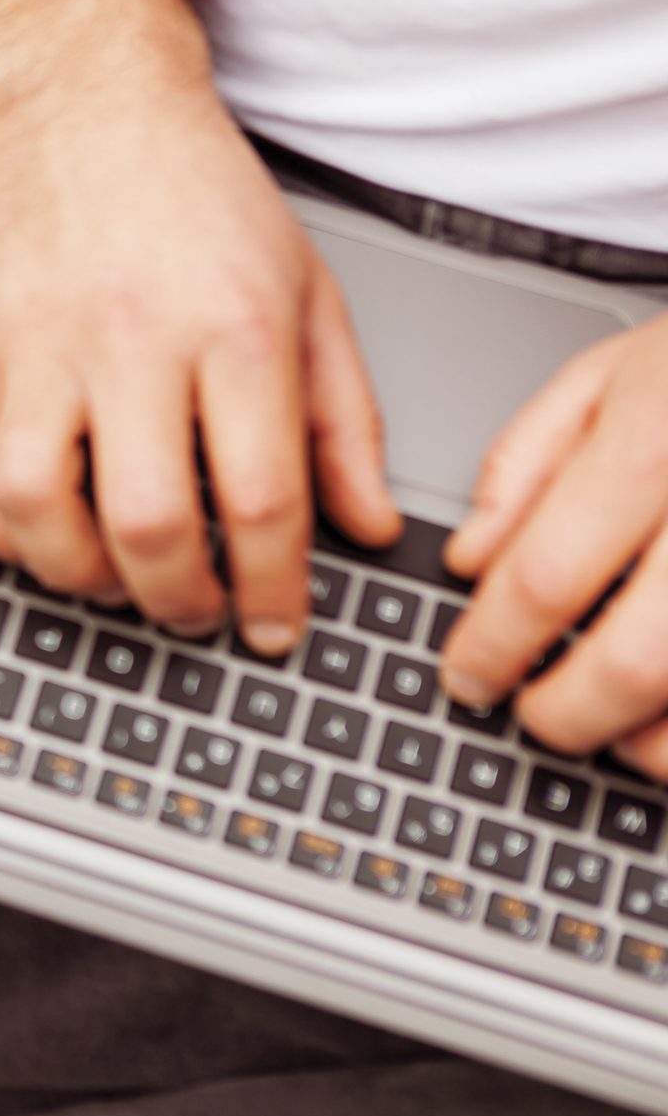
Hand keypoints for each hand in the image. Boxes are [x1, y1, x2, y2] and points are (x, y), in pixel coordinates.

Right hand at [0, 43, 401, 654]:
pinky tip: (33, 530)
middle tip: (197, 611)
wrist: (89, 104)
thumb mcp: (309, 293)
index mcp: (231, 326)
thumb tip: (367, 523)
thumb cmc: (199, 196)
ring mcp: (37, 343)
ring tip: (112, 577)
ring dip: (74, 572)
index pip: (259, 495)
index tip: (278, 623)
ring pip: (31, 504)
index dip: (274, 585)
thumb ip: (345, 418)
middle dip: (177, 599)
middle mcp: (129, 338)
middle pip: (143, 519)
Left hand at [440, 317, 667, 772]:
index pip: (547, 577)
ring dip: (654, 740)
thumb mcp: (610, 375)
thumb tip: (471, 561)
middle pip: (638, 660)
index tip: (467, 675)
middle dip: (567, 713)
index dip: (491, 646)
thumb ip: (526, 466)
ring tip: (616, 723)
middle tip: (536, 717)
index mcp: (657, 446)